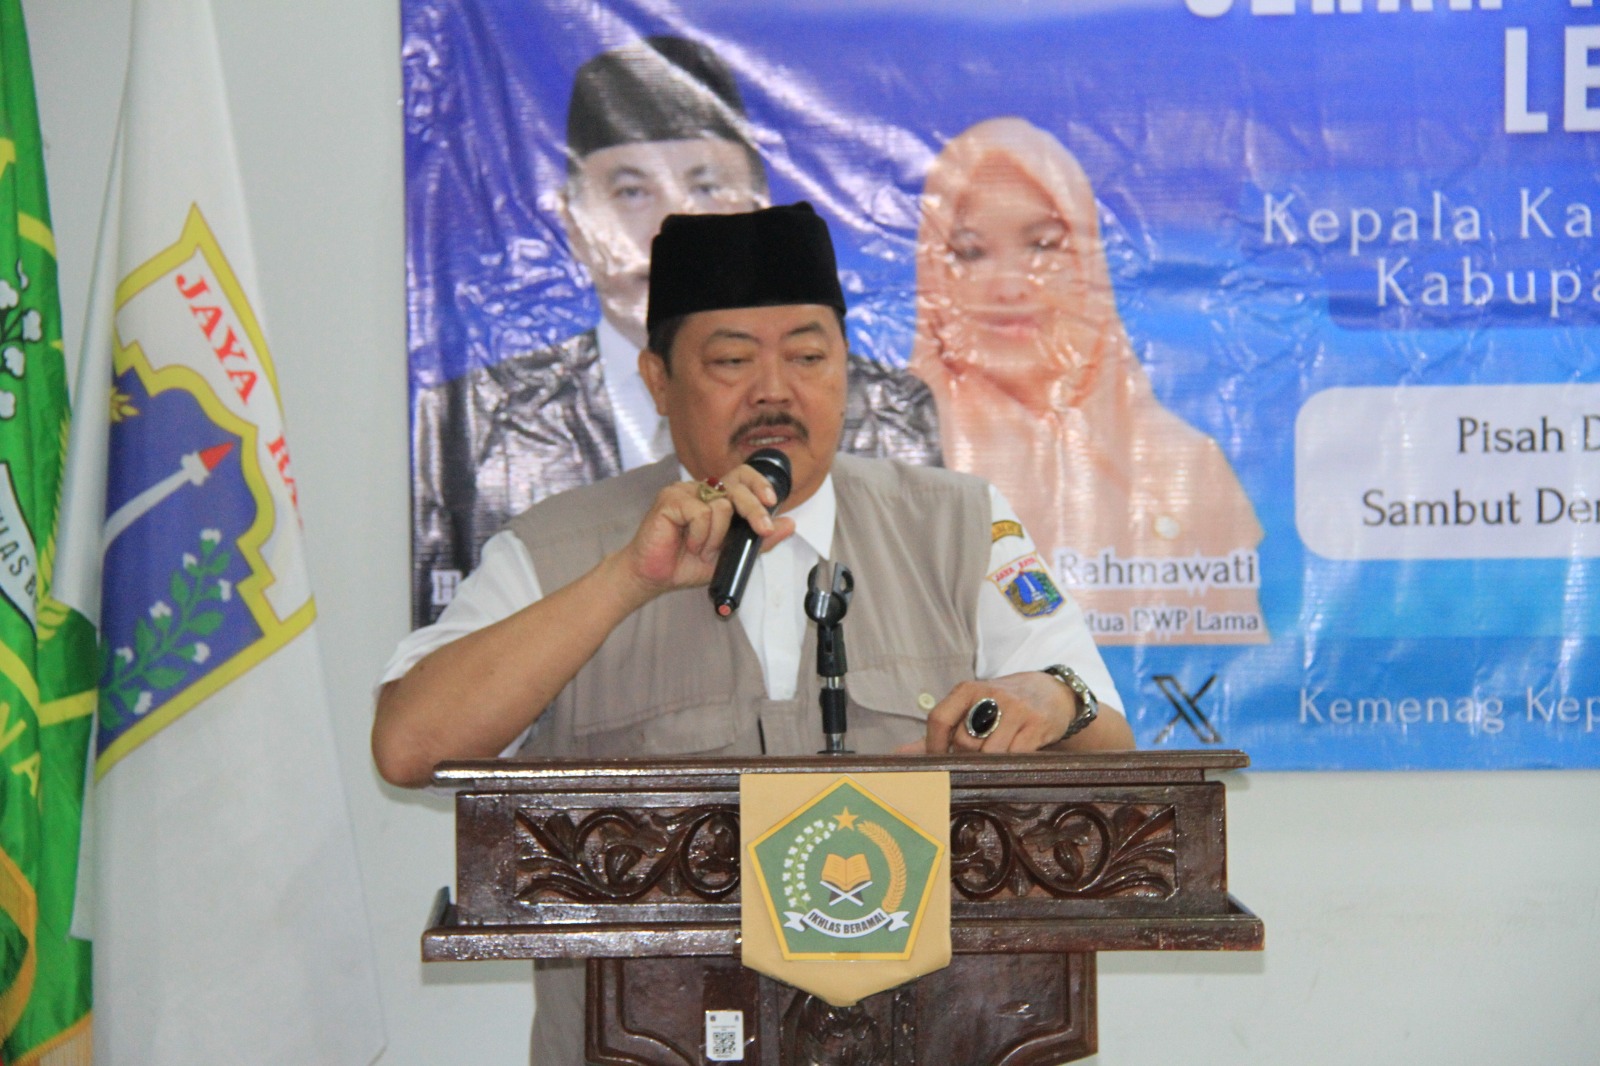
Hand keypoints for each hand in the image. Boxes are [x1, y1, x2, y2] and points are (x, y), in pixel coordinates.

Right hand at [616, 463, 795, 597]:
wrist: (654, 577)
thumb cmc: (686, 564)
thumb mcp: (731, 555)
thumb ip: (759, 540)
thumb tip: (788, 524)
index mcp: (716, 498)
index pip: (742, 476)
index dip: (759, 483)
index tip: (772, 502)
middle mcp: (702, 490)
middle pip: (737, 486)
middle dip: (754, 509)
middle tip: (762, 529)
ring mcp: (684, 491)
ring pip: (721, 505)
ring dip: (717, 536)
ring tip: (701, 549)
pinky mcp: (670, 499)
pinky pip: (700, 513)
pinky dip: (700, 536)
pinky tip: (689, 545)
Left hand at [906, 672, 1078, 754]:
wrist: (1052, 694)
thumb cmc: (1001, 706)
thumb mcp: (970, 709)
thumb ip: (937, 733)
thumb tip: (896, 755)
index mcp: (967, 689)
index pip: (939, 718)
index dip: (935, 747)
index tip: (941, 762)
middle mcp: (990, 694)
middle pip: (965, 742)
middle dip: (968, 759)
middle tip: (976, 762)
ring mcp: (1015, 709)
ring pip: (991, 753)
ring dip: (991, 765)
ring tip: (997, 761)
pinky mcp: (1037, 725)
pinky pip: (1016, 756)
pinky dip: (1011, 765)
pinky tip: (1015, 761)